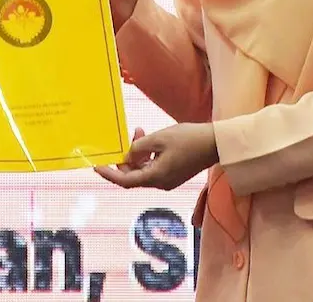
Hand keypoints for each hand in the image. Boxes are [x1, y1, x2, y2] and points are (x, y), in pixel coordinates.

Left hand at [95, 123, 218, 190]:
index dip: (109, 173)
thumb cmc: (188, 139)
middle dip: (126, 156)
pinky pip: (153, 167)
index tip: (96, 165)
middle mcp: (161, 183)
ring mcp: (168, 180)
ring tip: (140, 131)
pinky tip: (149, 139)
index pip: (126, 180)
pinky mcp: (174, 174)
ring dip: (137, 152)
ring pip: (143, 169)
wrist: (216, 143)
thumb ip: (138, 147)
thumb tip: (127, 155)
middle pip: (134, 175)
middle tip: (129, 135)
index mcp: (156, 177)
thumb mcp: (159, 138)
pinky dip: (147, 155)